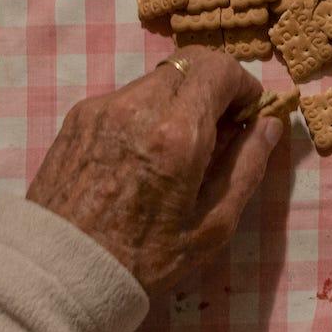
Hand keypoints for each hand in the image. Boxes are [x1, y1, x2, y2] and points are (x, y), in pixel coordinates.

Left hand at [27, 48, 281, 294]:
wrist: (61, 268)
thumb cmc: (145, 257)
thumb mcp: (213, 225)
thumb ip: (247, 167)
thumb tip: (270, 124)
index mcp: (178, 134)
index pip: (220, 69)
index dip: (244, 85)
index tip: (248, 115)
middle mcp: (139, 106)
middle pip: (190, 63)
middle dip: (214, 87)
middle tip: (220, 130)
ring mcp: (103, 107)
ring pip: (159, 78)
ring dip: (182, 99)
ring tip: (180, 148)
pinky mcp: (80, 116)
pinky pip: (128, 97)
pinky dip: (149, 112)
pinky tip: (144, 156)